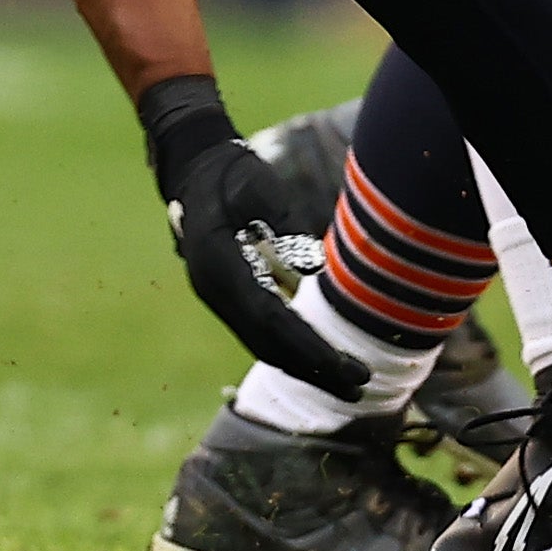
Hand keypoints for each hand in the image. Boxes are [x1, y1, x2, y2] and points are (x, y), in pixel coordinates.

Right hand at [141, 77, 368, 395]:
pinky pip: (255, 330)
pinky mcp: (223, 293)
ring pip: (258, 342)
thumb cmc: (232, 172)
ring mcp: (214, 293)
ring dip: (301, 365)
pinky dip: (287, 348)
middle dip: (312, 368)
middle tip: (359, 386)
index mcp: (218, 262)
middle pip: (264, 342)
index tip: (349, 366)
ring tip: (345, 382)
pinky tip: (316, 358)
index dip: (311, 348)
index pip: (270, 319)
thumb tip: (318, 270)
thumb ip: (285, 226)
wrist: (193, 164)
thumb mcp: (259, 189)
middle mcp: (212, 287)